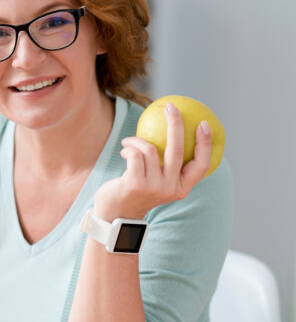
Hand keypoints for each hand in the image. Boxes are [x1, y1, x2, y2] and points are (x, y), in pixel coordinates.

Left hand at [93, 101, 211, 220]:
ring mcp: (153, 188)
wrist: (115, 214)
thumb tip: (175, 131)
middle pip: (177, 149)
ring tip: (128, 142)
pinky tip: (124, 151)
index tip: (204, 124)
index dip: (205, 144)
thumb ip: (168, 167)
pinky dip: (128, 148)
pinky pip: (135, 154)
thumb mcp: (158, 183)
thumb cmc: (137, 192)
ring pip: (151, 149)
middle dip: (176, 123)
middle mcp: (170, 189)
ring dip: (137, 140)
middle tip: (170, 107)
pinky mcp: (135, 184)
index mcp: (181, 188)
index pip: (201, 165)